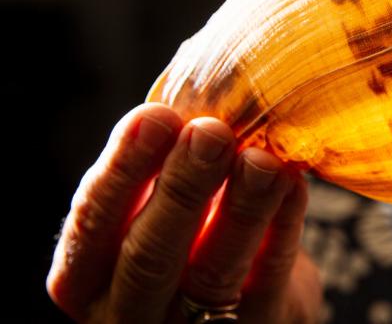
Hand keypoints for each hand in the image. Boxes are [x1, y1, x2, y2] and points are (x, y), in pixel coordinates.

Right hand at [47, 103, 322, 322]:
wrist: (244, 305)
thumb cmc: (187, 239)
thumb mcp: (157, 209)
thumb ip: (162, 169)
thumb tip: (196, 99)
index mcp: (88, 278)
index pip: (92, 226)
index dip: (123, 170)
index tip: (155, 116)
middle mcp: (130, 313)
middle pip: (149, 256)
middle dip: (181, 188)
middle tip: (210, 133)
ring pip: (213, 274)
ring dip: (240, 209)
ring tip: (261, 160)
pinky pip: (270, 278)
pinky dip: (283, 226)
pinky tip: (293, 182)